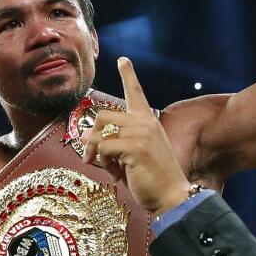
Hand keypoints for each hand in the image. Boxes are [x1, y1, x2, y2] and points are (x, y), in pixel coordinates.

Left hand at [81, 57, 190, 215]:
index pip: (136, 92)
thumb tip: (84, 136)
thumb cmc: (151, 179)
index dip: (128, 75)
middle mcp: (144, 122)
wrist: (171, 196)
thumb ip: (111, 143)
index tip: (122, 60)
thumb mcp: (130, 157)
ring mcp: (141, 133)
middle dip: (91, 138)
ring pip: (100, 134)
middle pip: (102, 117)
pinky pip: (102, 147)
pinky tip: (116, 174)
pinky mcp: (135, 147)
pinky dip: (102, 162)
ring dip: (95, 153)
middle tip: (89, 157)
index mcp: (147, 121)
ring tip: (106, 168)